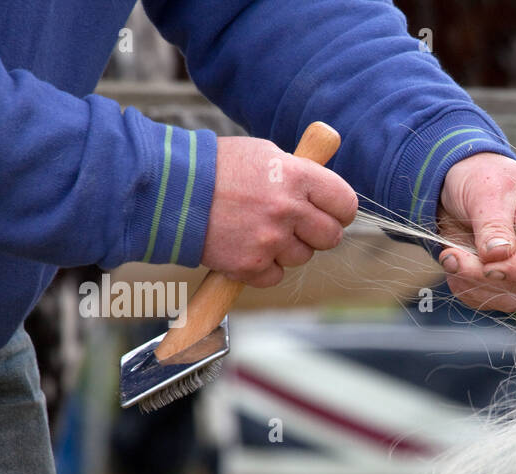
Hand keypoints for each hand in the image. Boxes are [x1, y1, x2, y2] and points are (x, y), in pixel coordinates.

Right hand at [201, 136, 358, 287]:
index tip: (330, 212)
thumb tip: (329, 190)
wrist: (169, 190)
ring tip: (258, 228)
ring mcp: (269, 240)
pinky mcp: (250, 266)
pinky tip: (245, 245)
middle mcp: (287, 209)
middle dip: (317, 233)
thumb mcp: (265, 154)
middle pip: (331, 237)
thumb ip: (301, 172)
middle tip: (295, 224)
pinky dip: (263, 267)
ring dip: (286, 248)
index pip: (346, 204)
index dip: (339, 211)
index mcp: (297, 177)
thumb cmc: (217, 168)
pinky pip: (275, 276)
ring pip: (302, 257)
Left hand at [436, 153, 515, 311]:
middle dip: (487, 277)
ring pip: (509, 297)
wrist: (454, 181)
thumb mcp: (485, 190)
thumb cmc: (479, 175)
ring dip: (473, 285)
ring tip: (450, 258)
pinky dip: (464, 287)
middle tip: (453, 257)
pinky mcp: (503, 279)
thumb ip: (493, 225)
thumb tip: (498, 256)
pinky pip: (488, 298)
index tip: (488, 268)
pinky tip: (452, 263)